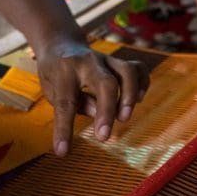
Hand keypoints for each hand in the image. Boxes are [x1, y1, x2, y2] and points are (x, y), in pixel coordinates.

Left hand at [35, 37, 148, 155]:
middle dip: (107, 111)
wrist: (61, 45)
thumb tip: (98, 113)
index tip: (63, 151)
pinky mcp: (119, 62)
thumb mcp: (53, 90)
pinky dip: (143, 84)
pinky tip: (138, 100)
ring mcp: (107, 60)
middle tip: (103, 137)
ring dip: (130, 96)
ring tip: (124, 118)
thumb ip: (74, 102)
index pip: (65, 102)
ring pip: (128, 72)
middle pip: (105, 83)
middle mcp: (88, 62)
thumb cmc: (55, 75)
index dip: (65, 129)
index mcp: (64, 71)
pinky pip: (139, 69)